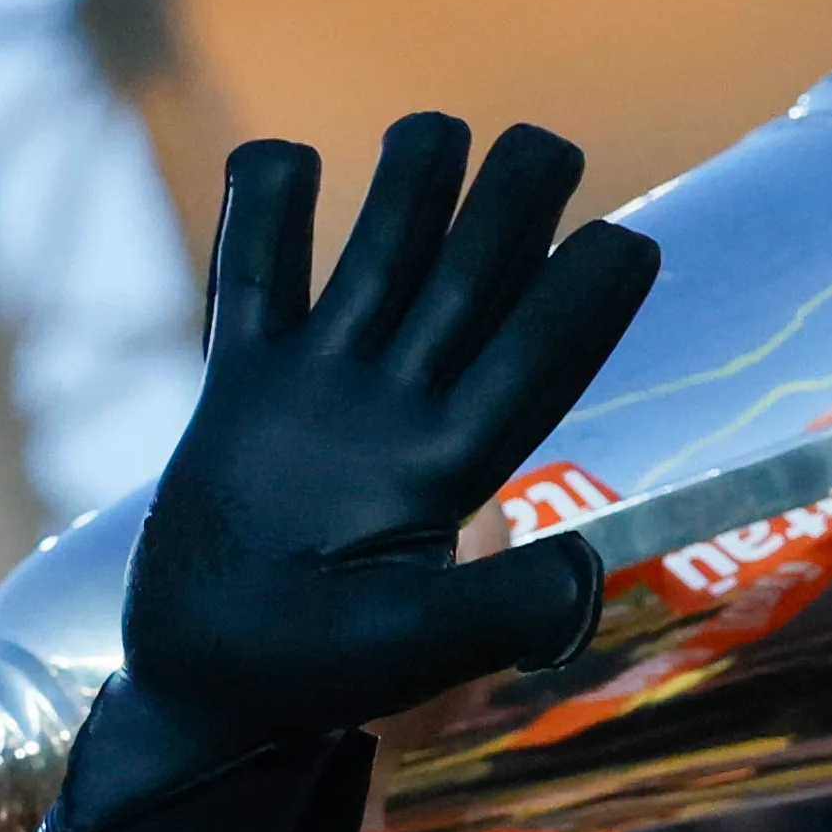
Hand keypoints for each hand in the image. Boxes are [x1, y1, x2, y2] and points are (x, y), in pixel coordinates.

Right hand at [14, 114, 657, 831]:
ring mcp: (323, 385)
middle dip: (518, 195)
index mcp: (455, 456)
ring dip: (414, 175)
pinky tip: (283, 163)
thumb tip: (585, 575)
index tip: (623, 241)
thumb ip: (496, 609)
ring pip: (386, 239)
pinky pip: (256, 273)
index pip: (543, 348)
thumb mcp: (409, 650)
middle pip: (480, 263)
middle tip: (536, 150)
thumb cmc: (309, 682)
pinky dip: (262, 207)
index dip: (592, 288)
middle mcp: (403, 403)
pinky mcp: (242, 384)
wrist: (208, 691)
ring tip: (425, 140)